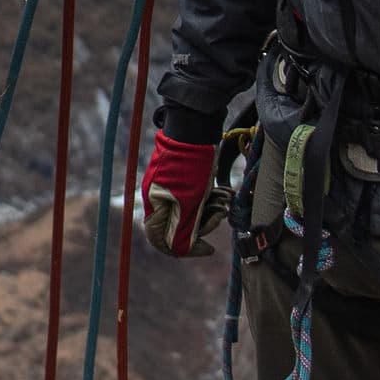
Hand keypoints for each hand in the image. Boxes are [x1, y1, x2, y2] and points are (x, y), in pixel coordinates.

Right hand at [138, 131, 219, 255]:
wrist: (194, 129)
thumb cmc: (190, 167)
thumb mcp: (189, 203)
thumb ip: (182, 230)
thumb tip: (180, 250)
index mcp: (154, 206)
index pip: (164, 241)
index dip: (187, 249)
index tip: (209, 248)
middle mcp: (160, 199)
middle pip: (181, 227)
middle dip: (205, 223)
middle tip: (220, 212)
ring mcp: (171, 188)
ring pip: (193, 212)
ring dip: (211, 210)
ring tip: (224, 198)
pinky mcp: (184, 179)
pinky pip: (197, 198)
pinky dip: (211, 199)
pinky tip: (223, 192)